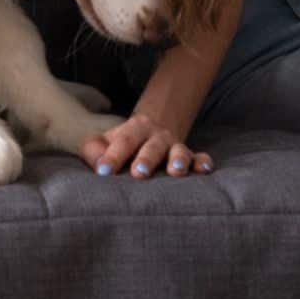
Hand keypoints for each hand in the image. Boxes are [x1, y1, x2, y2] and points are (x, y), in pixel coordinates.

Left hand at [78, 114, 212, 178]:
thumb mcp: (108, 139)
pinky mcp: (191, 156)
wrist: (153, 126)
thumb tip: (94, 163)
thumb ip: (95, 149)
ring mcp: (175, 146)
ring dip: (178, 160)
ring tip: (176, 171)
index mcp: (134, 129)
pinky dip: (203, 163)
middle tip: (139, 173)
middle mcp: (156, 136)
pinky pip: (200, 158)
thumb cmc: (125, 141)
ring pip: (179, 151)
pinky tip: (204, 170)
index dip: (112, 155)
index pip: (123, 141)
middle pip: (151, 147)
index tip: (103, 171)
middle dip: (146, 159)